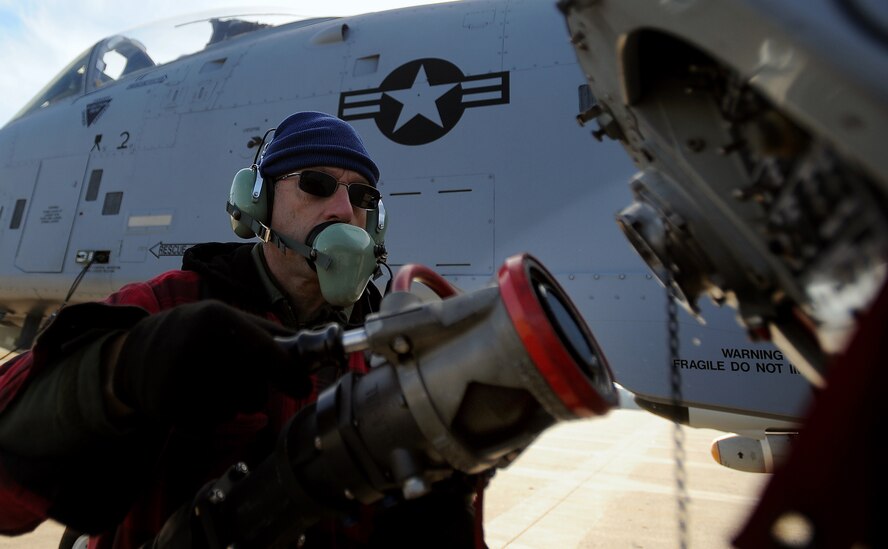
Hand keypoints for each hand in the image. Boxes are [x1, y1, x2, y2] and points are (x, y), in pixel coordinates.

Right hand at [111, 300, 310, 424]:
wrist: (135, 354)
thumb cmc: (196, 333)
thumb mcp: (231, 320)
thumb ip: (273, 336)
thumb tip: (314, 353)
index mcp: (217, 318)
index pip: (267, 353)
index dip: (290, 374)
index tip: (304, 385)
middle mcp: (197, 347)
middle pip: (254, 391)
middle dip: (255, 390)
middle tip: (236, 376)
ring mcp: (180, 380)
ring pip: (235, 410)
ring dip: (232, 403)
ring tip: (210, 382)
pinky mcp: (168, 409)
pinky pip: (212, 425)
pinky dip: (211, 416)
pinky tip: (195, 396)